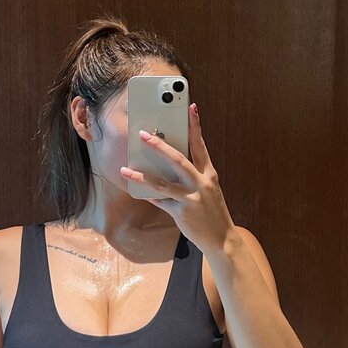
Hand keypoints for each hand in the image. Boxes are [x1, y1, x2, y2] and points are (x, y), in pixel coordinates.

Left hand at [119, 103, 236, 254]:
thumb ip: (193, 175)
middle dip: (159, 145)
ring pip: (162, 183)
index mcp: (209, 174)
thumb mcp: (208, 189)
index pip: (200, 145)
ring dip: (141, 176)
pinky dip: (149, 195)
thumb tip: (168, 163)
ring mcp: (192, 198)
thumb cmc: (212, 211)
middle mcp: (201, 183)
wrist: (222, 239)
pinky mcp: (182, 212)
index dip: (195, 126)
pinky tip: (138, 191)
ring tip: (125, 170)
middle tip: (143, 134)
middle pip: (178, 159)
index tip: (190, 108)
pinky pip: (161, 201)